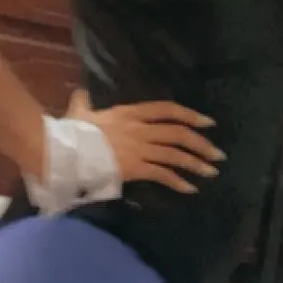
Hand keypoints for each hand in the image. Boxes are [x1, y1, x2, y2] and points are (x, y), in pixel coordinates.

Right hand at [66, 89, 224, 193]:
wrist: (65, 151)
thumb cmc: (72, 131)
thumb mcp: (80, 111)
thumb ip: (84, 102)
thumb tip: (80, 93)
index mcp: (130, 113)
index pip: (167, 110)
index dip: (189, 114)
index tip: (207, 122)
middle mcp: (140, 129)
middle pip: (178, 133)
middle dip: (201, 143)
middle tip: (217, 154)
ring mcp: (139, 149)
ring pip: (175, 155)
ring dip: (196, 163)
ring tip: (212, 172)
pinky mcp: (135, 168)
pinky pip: (163, 174)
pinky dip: (178, 182)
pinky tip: (190, 189)